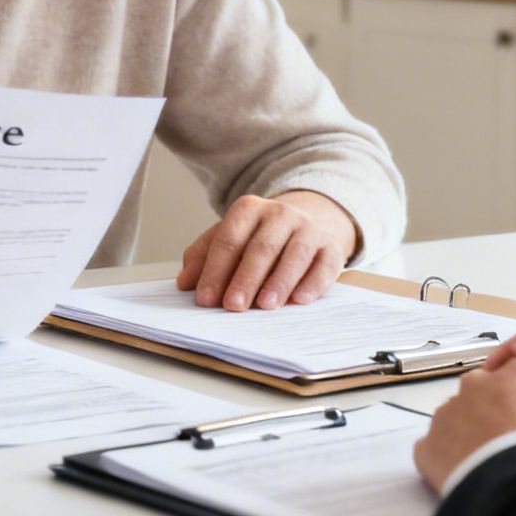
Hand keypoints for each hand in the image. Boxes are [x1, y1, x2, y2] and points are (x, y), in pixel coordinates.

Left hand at [175, 190, 359, 310]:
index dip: (215, 270)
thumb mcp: (229, 239)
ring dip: (279, 282)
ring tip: (265, 305)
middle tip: (233, 306)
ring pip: (294, 254)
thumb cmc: (258, 238)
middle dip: (246, 279)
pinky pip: (324, 265)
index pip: (229, 239)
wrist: (305, 224)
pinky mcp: (331, 247)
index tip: (205, 298)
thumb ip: (204, 257)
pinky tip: (299, 300)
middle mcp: (281, 214)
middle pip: (261, 248)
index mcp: (249, 209)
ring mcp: (309, 229)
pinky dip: (313, 283)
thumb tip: (184, 282)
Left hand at [413, 360, 515, 492]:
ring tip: (489, 463)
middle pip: (483, 394)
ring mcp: (448, 413)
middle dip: (493, 413)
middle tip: (509, 443)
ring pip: (456, 419)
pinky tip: (466, 476)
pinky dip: (446, 460)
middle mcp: (477, 384)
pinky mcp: (427, 444)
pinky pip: (434, 449)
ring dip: (468, 435)